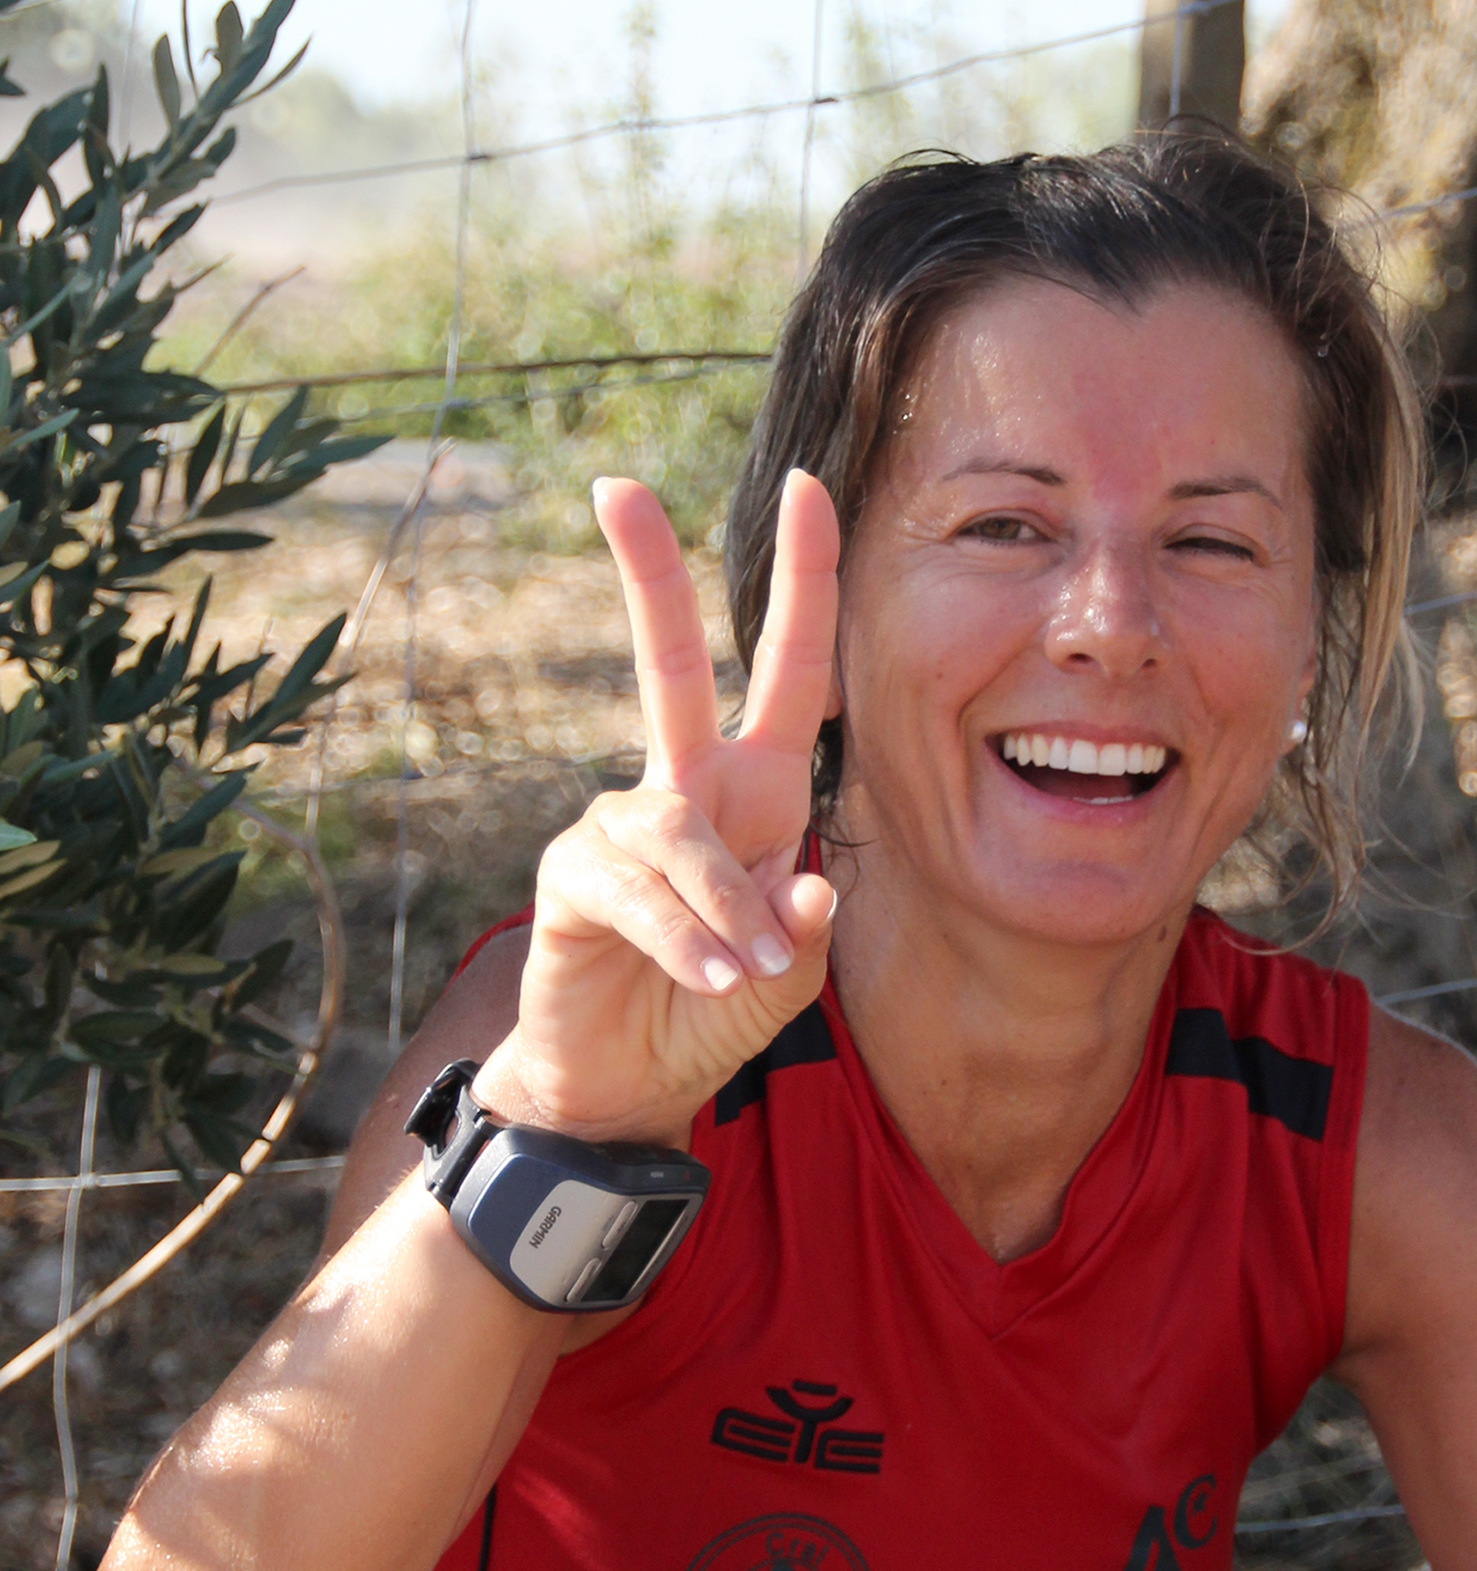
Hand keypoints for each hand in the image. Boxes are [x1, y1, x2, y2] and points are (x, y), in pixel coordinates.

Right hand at [475, 469, 840, 1142]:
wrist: (634, 1083)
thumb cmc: (715, 1011)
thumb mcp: (789, 976)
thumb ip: (804, 931)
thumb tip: (808, 887)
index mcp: (757, 791)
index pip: (789, 672)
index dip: (802, 582)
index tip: (807, 486)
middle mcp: (685, 788)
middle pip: (665, 663)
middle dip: (646, 575)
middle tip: (616, 488)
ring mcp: (621, 826)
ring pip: (681, 834)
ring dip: (723, 911)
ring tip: (743, 977)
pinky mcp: (574, 876)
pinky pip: (636, 889)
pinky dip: (684, 937)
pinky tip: (710, 979)